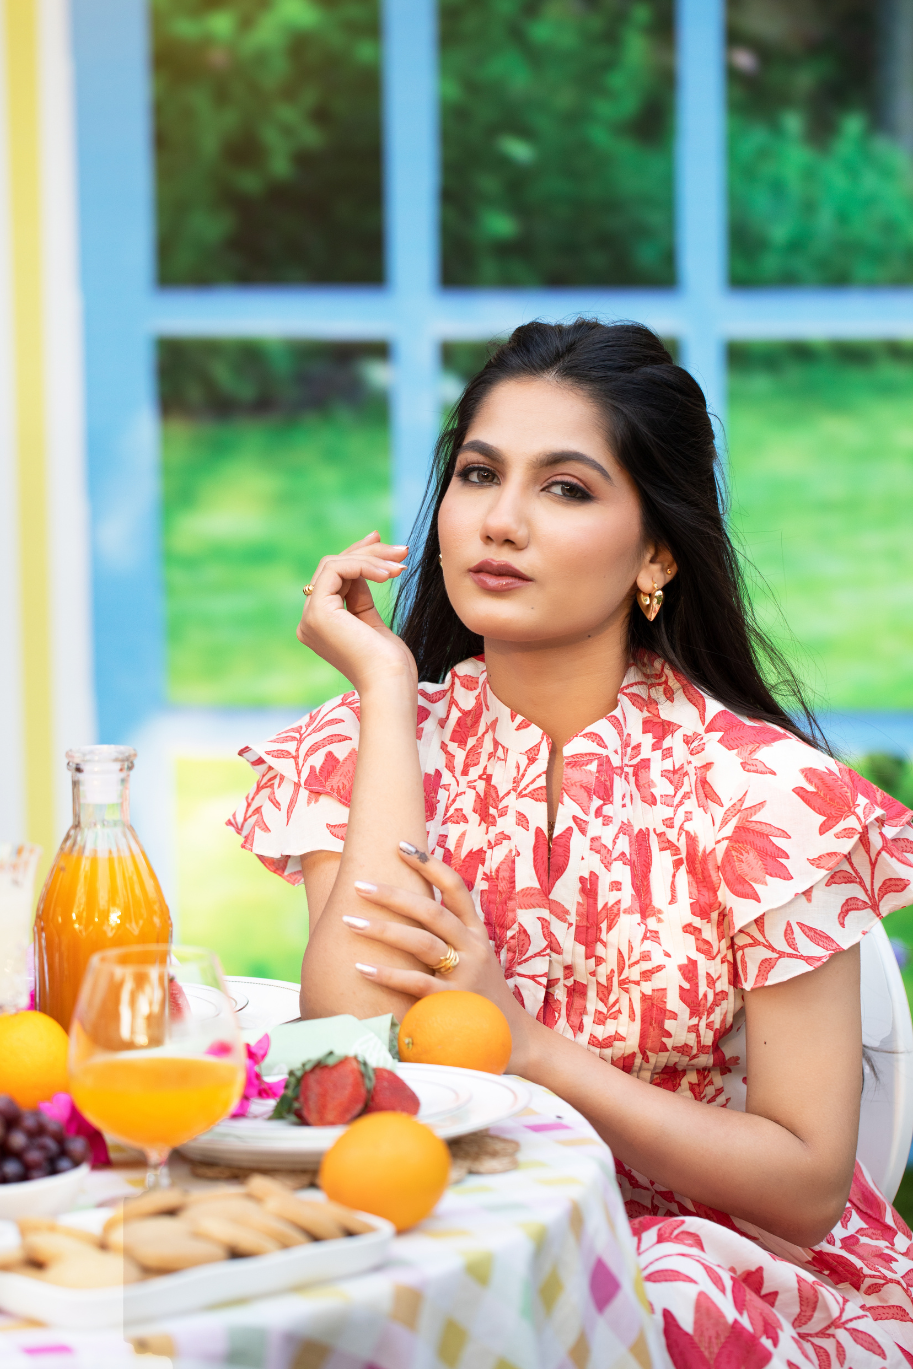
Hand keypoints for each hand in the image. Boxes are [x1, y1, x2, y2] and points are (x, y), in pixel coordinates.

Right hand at [296, 532, 416, 694]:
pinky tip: (388, 574)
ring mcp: (310, 617)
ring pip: (334, 564)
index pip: (334, 578)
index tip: (387, 547)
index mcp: (320, 625)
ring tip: (401, 566)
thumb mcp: (373, 622)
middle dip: (368, 553)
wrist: (391, 685)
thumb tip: (364, 561)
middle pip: (333, 567)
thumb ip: (360, 595)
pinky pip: (336, 569)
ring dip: (372, 559)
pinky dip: (364, 565)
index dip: (359, 556)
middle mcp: (309, 620)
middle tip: (402, 550)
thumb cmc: (390, 664)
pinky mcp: (318, 613)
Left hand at [342, 841, 534, 1070]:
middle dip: (393, 895)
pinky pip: (416, 983)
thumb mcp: (475, 959)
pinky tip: (361, 968)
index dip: (430, 865)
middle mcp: (474, 948)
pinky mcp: (454, 1003)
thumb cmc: (482, 997)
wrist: (515, 1041)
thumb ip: (449, 938)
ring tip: (349, 921)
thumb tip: (408, 912)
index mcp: (478, 933)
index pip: (457, 889)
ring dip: (383, 929)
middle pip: (431, 911)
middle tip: (359, 884)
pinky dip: (387, 974)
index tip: (400, 846)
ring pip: (422, 942)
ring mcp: (465, 975)